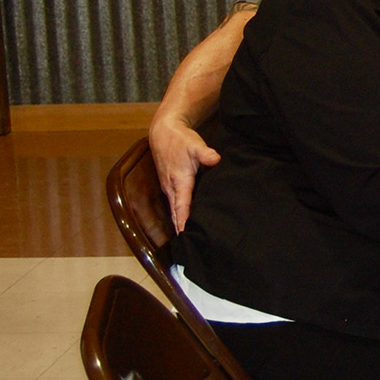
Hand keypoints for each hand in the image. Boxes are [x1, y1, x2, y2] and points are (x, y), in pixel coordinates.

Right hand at [147, 116, 219, 232]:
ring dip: (179, 223)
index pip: (182, 205)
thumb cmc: (180, 140)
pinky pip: (174, 204)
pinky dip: (178, 215)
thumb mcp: (195, 144)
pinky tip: (184, 223)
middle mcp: (171, 187)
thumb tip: (215, 159)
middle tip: (189, 246)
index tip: (186, 235)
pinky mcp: (169, 185)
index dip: (184, 221)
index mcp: (179, 181)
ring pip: (174, 210)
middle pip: (176, 213)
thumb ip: (205, 153)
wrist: (163, 132)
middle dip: (181, 229)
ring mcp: (169, 187)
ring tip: (187, 240)